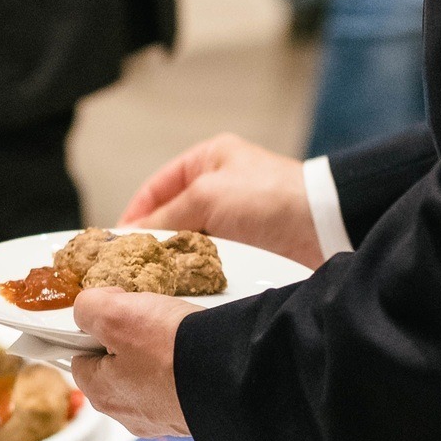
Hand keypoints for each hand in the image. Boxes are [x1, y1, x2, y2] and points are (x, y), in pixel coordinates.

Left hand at [72, 288, 198, 438]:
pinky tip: (193, 355)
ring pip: (146, 375)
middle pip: (115, 368)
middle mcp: (128, 413)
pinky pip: (176, 385)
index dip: (93, 332)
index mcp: (102, 393)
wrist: (232, 375)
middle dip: (128, 342)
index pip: (80, 359)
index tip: (112, 318)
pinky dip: (181, 368)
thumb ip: (88, 308)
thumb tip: (89, 309)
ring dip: (157, 354)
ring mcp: (161, 417)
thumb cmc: (173, 350)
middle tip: (148, 325)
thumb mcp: (115, 313)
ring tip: (175, 338)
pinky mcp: (189, 414)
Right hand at [121, 133, 323, 267]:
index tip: (117, 238)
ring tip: (155, 274)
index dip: (135, 212)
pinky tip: (183, 280)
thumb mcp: (206, 196)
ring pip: (190, 241)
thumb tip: (132, 232)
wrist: (323, 226)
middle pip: (171, 216)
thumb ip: (165, 213)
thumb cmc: (272, 196)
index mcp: (209, 159)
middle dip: (153, 238)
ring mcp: (235, 218)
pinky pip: (211, 259)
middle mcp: (221, 186)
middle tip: (133, 262)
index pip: (157, 186)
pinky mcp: (249, 247)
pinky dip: (196, 269)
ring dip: (175, 257)